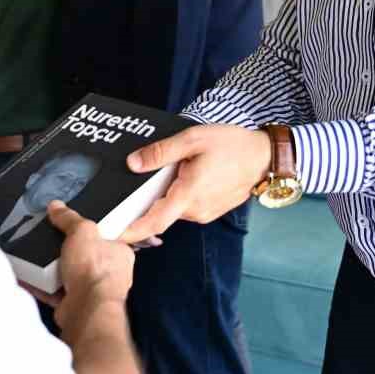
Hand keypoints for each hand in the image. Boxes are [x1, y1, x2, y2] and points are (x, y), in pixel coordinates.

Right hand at [48, 201, 133, 329]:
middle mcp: (110, 274)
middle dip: (68, 251)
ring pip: (69, 275)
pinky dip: (42, 286)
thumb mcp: (82, 231)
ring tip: (38, 258)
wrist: (86, 310)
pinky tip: (29, 278)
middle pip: (85, 256)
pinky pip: (55, 292)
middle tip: (52, 241)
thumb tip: (57, 207)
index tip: (72, 225)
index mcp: (120, 253)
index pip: (106, 236)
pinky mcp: (75, 305)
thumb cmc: (95, 271)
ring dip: (54, 270)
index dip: (89, 230)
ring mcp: (92, 291)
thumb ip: (69, 218)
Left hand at [118, 124, 270, 242]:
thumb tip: (133, 163)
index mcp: (188, 195)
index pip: (153, 221)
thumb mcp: (192, 139)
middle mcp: (195, 211)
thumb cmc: (231, 145)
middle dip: (144, 202)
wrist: (264, 157)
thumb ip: (161, 152)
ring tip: (169, 170)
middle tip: (136, 181)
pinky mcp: (210, 210)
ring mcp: (204, 213)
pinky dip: (177, 195)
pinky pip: (185, 206)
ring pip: (172, 208)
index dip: (130, 231)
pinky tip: (183, 175)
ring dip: (164, 195)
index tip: (110, 234)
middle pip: (159, 213)